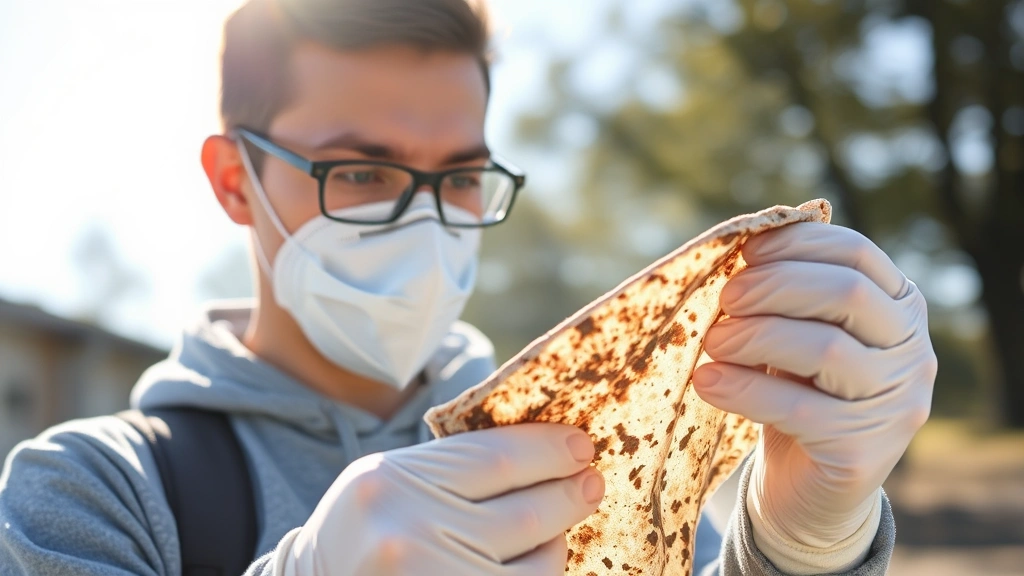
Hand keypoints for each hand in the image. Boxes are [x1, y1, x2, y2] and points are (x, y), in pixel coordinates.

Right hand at [276, 423, 604, 575]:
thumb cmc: (365, 528)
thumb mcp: (391, 481)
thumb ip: (454, 465)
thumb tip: (546, 450)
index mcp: (392, 482)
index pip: (494, 458)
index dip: (548, 451)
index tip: (581, 446)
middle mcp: (408, 534)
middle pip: (523, 514)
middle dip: (568, 497)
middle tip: (592, 483)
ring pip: (533, 568)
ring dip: (558, 545)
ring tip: (559, 531)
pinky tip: (541, 562)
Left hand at [693, 223, 935, 547]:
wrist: (803, 488)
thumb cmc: (796, 392)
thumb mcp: (794, 332)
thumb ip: (783, 294)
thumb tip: (740, 245)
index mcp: (899, 308)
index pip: (857, 254)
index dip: (797, 244)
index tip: (745, 252)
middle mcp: (913, 352)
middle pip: (847, 294)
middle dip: (776, 287)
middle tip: (726, 300)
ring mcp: (896, 405)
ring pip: (826, 349)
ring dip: (755, 337)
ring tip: (713, 343)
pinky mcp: (864, 453)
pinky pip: (798, 410)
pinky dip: (744, 390)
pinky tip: (708, 381)